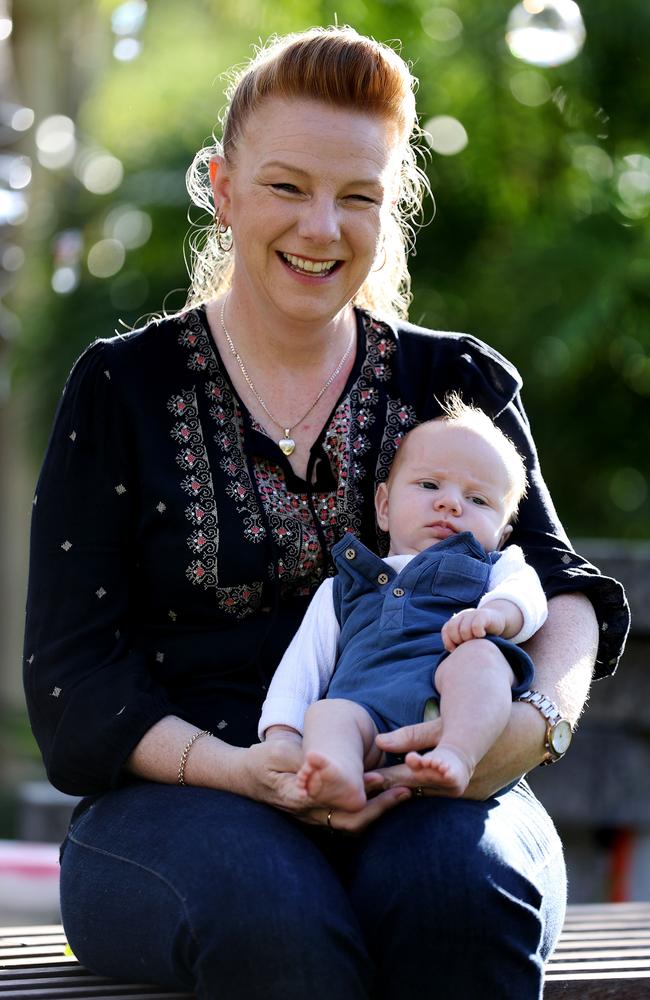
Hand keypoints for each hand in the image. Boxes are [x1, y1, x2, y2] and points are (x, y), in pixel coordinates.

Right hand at [242, 738, 410, 831]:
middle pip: (351, 821)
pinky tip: (383, 794)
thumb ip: (300, 760)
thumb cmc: (261, 761)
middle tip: (404, 791)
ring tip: (401, 793)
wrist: (244, 776)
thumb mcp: (278, 752)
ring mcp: (314, 817)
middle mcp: (310, 814)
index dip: (363, 796)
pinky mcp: (318, 813)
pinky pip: (346, 816)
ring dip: (377, 809)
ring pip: (351, 822)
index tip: (382, 779)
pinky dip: (366, 808)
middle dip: (380, 808)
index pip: (338, 804)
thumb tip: (320, 764)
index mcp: (300, 799)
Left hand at [442, 606, 505, 650]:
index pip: (445, 630)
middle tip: (468, 645)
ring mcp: (473, 613)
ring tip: (476, 641)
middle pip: (452, 629)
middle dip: (458, 641)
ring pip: (464, 630)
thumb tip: (451, 658)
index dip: (449, 642)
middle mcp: (463, 615)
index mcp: (456, 620)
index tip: (456, 650)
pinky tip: (482, 636)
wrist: (499, 620)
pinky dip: (478, 633)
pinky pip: (476, 626)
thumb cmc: (482, 634)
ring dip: (469, 639)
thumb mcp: (468, 638)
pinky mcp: (484, 615)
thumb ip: (458, 643)